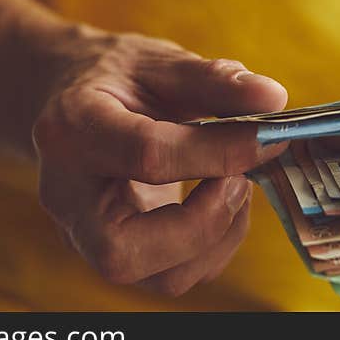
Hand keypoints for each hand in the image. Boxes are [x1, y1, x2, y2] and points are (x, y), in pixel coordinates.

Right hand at [31, 27, 287, 295]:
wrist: (68, 101)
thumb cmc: (116, 79)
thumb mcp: (159, 62)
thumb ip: (213, 79)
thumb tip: (273, 98)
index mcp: (72, 128)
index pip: (148, 155)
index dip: (218, 152)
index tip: (268, 136)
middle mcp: (66, 194)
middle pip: (124, 251)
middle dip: (204, 225)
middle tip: (240, 179)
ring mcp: (83, 233)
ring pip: (157, 276)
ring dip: (219, 236)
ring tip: (236, 181)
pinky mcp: (112, 252)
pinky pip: (174, 275)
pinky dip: (215, 244)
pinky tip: (222, 197)